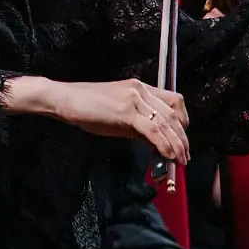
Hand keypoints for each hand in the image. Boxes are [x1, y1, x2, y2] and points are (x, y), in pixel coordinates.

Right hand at [16, 77, 189, 163]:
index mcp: (139, 88)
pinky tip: (166, 155)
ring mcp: (133, 98)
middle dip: (182, 139)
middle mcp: (140, 89)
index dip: (183, 122)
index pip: (174, 102)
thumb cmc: (86, 108)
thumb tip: (156, 143)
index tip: (182, 139)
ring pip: (165, 123)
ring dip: (176, 145)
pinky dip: (163, 144)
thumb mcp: (117, 117)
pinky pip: (152, 129)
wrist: (63, 99)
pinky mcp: (126, 110)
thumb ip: (138, 127)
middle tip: (184, 157)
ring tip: (179, 161)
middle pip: (173, 115)